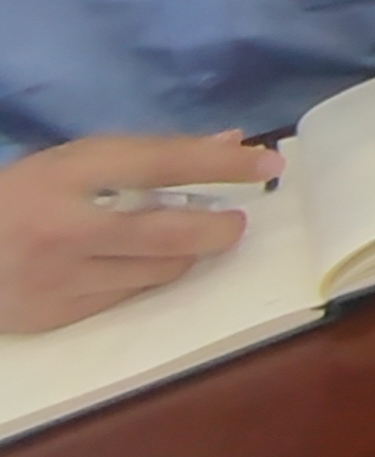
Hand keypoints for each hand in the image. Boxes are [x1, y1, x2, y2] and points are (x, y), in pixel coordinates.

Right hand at [0, 139, 274, 334]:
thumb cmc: (19, 196)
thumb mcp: (73, 161)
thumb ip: (149, 154)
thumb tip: (231, 141)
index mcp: (67, 175)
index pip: (161, 164)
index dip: (221, 163)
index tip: (267, 162)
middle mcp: (66, 229)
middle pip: (171, 232)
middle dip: (220, 227)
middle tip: (237, 220)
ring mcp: (59, 278)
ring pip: (159, 271)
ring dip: (185, 253)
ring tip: (180, 236)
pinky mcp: (56, 316)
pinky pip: (129, 296)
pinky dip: (146, 277)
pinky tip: (134, 263)